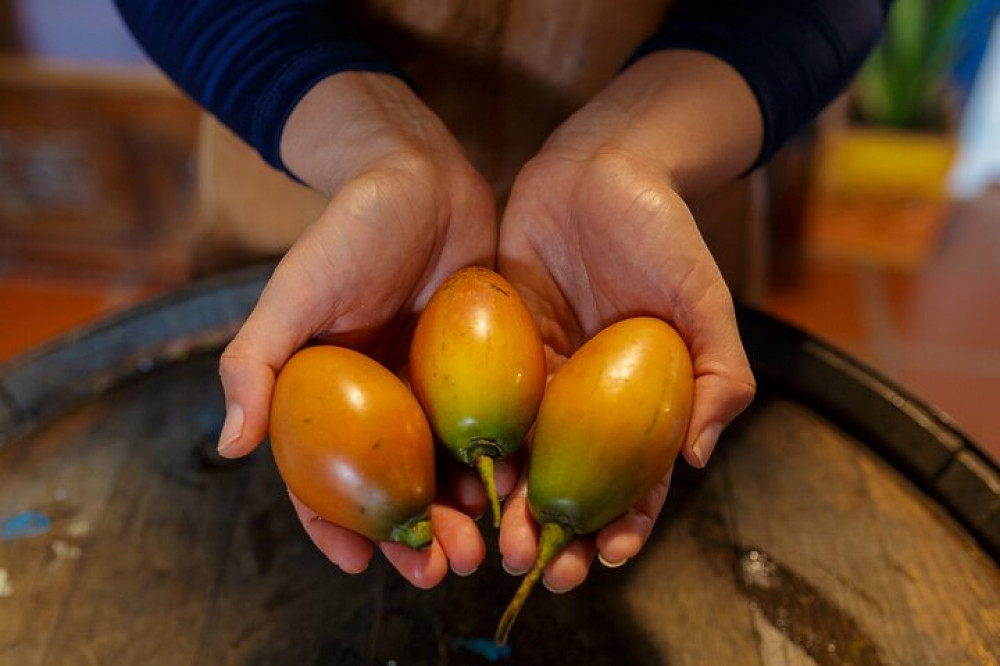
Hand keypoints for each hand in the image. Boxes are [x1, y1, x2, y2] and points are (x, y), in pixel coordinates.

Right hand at [215, 72, 497, 587]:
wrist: (419, 173)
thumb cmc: (347, 228)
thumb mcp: (292, 291)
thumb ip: (254, 362)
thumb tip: (229, 448)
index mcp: (330, 395)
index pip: (324, 478)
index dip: (336, 528)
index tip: (362, 564)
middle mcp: (383, 402)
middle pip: (397, 487)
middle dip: (417, 537)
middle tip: (442, 571)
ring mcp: (436, 389)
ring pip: (450, 469)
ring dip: (465, 516)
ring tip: (485, 546)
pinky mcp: (486, 368)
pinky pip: (496, 426)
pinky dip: (505, 464)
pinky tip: (520, 490)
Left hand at [496, 51, 759, 591]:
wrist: (602, 167)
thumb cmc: (665, 233)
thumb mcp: (707, 303)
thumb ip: (720, 379)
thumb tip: (698, 460)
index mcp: (641, 402)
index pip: (636, 482)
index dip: (626, 527)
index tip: (607, 560)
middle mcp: (587, 400)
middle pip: (570, 485)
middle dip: (557, 534)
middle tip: (535, 564)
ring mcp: (540, 377)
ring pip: (521, 458)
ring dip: (508, 507)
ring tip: (495, 542)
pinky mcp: (495, 345)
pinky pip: (481, 404)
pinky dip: (472, 447)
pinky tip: (459, 478)